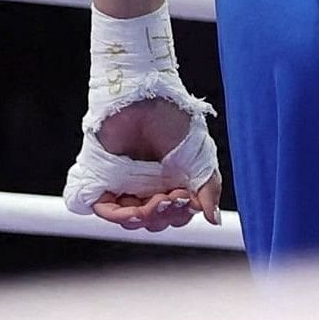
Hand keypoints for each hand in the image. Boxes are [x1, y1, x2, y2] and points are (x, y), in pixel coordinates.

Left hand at [68, 96, 224, 230]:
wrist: (144, 98)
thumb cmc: (174, 120)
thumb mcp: (200, 158)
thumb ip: (208, 189)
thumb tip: (213, 220)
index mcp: (174, 181)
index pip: (177, 214)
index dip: (182, 213)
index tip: (187, 199)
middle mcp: (150, 186)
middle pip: (156, 221)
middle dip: (165, 215)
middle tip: (171, 196)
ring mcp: (127, 185)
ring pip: (132, 219)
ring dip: (145, 217)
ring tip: (155, 200)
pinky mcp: (105, 180)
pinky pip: (106, 208)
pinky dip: (117, 214)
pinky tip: (132, 209)